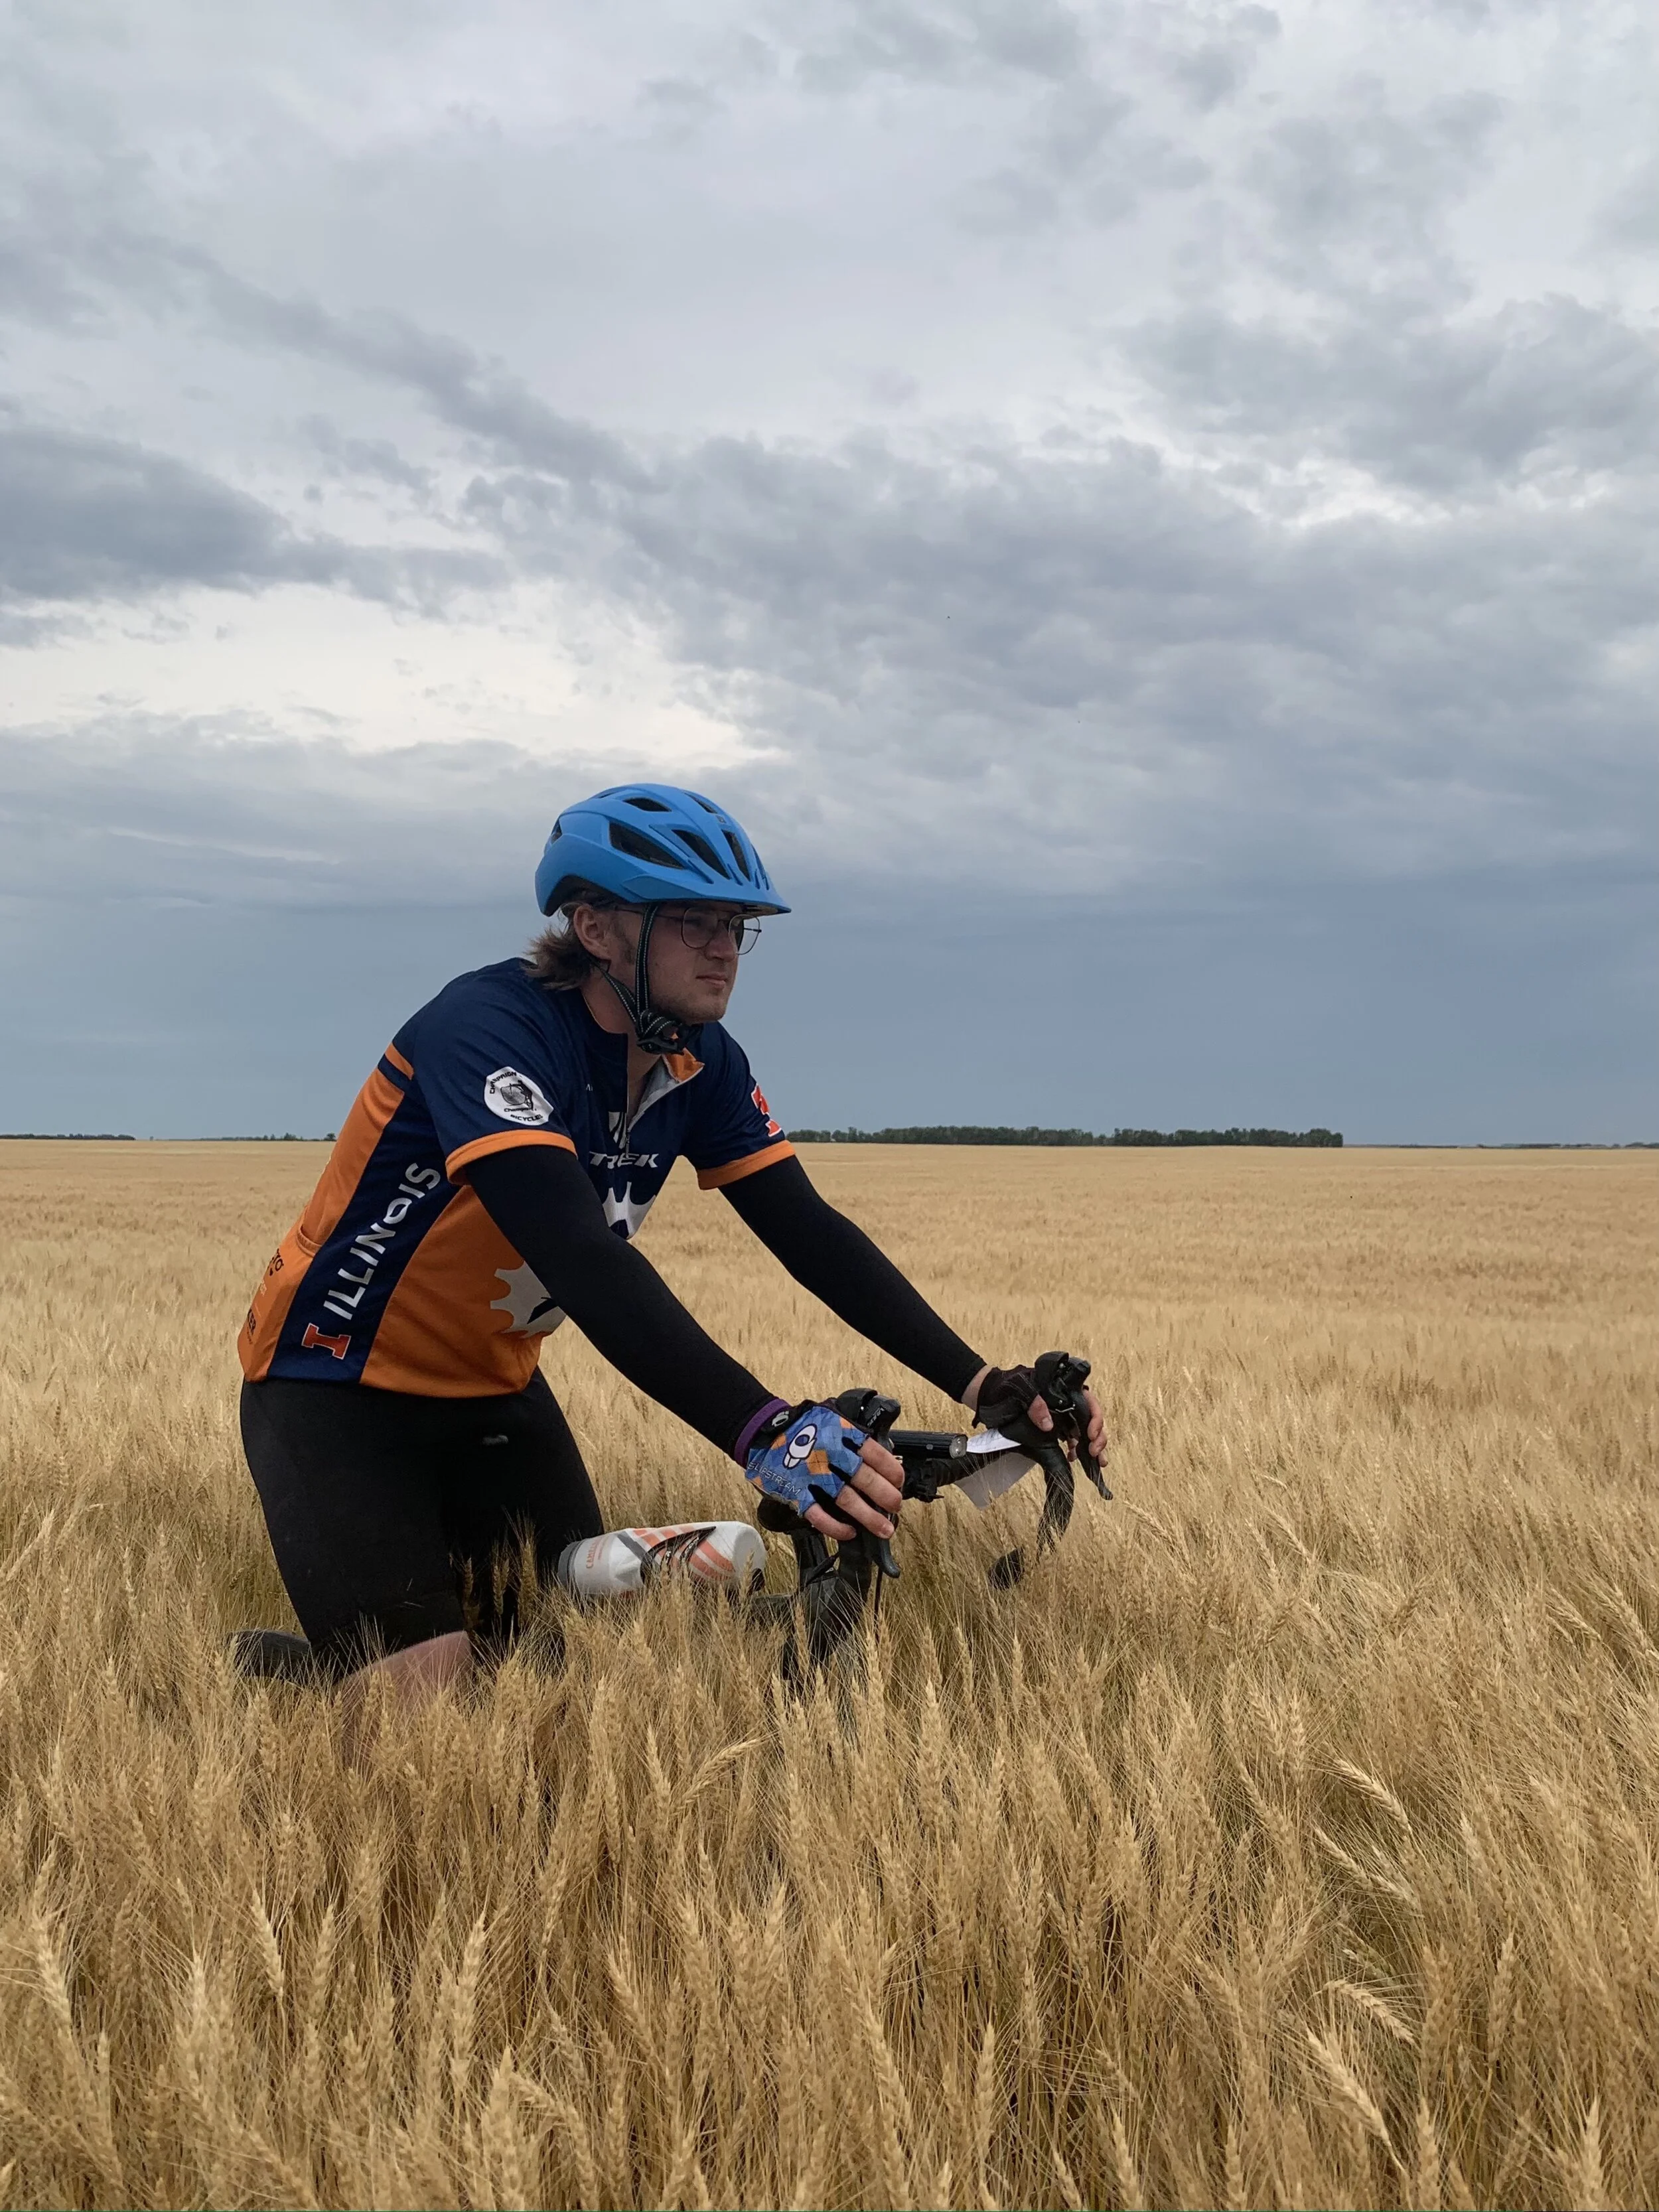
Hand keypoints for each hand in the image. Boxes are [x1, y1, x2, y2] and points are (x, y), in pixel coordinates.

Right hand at [746, 1403, 903, 1542]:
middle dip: (885, 1496)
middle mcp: (828, 1453)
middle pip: (864, 1478)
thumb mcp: (831, 1420)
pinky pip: (819, 1515)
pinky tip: (850, 1532)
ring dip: (869, 1517)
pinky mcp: (795, 1492)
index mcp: (840, 1433)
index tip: (899, 1483)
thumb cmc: (801, 1428)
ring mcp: (811, 1474)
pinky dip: (836, 1527)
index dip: (891, 1471)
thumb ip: (853, 1437)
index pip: (875, 1453)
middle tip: (895, 1507)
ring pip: (846, 1499)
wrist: (762, 1432)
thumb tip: (881, 1459)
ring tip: (884, 1529)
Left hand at [965, 1363, 1108, 1467]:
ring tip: (1096, 1462)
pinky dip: (1076, 1450)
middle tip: (1094, 1452)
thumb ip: (1034, 1403)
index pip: (1089, 1401)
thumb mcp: (1020, 1390)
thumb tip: (1048, 1425)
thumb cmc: (1005, 1386)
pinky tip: (1073, 1458)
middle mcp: (1065, 1403)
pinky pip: (1070, 1440)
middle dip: (1098, 1436)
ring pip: (1084, 1431)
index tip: (1090, 1434)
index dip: (1095, 1417)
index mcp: (1063, 1391)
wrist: (988, 1395)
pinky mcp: (1052, 1430)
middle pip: (1091, 1419)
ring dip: (1092, 1446)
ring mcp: (1059, 1417)